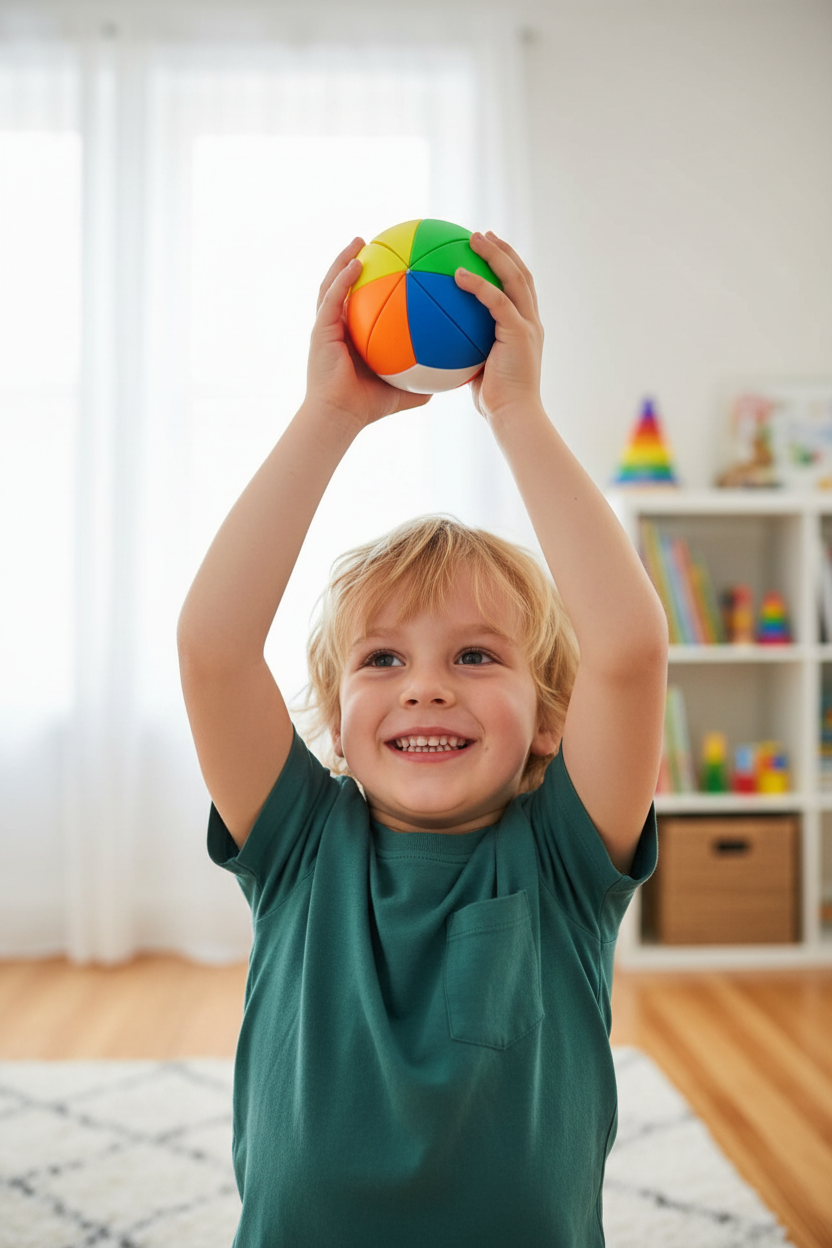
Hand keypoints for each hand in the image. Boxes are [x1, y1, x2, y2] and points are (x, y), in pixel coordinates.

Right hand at [307, 238, 431, 429]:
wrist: (340, 417)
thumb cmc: (368, 407)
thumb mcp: (403, 390)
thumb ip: (424, 380)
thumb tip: (454, 377)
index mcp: (353, 338)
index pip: (362, 304)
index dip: (372, 284)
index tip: (390, 266)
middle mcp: (337, 328)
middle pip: (343, 287)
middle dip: (355, 262)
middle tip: (373, 243)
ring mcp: (326, 327)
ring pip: (331, 284)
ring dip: (343, 259)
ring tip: (360, 240)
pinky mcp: (319, 330)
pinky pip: (331, 297)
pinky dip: (342, 278)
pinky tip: (356, 263)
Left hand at [454, 232, 543, 424]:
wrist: (514, 415)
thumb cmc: (495, 402)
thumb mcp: (478, 370)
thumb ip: (467, 351)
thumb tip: (440, 344)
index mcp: (525, 329)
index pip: (519, 289)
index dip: (506, 266)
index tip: (488, 250)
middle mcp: (531, 322)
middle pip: (521, 275)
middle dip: (502, 251)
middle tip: (482, 234)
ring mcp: (528, 325)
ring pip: (514, 279)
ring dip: (494, 255)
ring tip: (474, 238)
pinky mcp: (520, 332)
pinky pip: (497, 301)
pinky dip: (478, 285)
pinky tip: (458, 274)